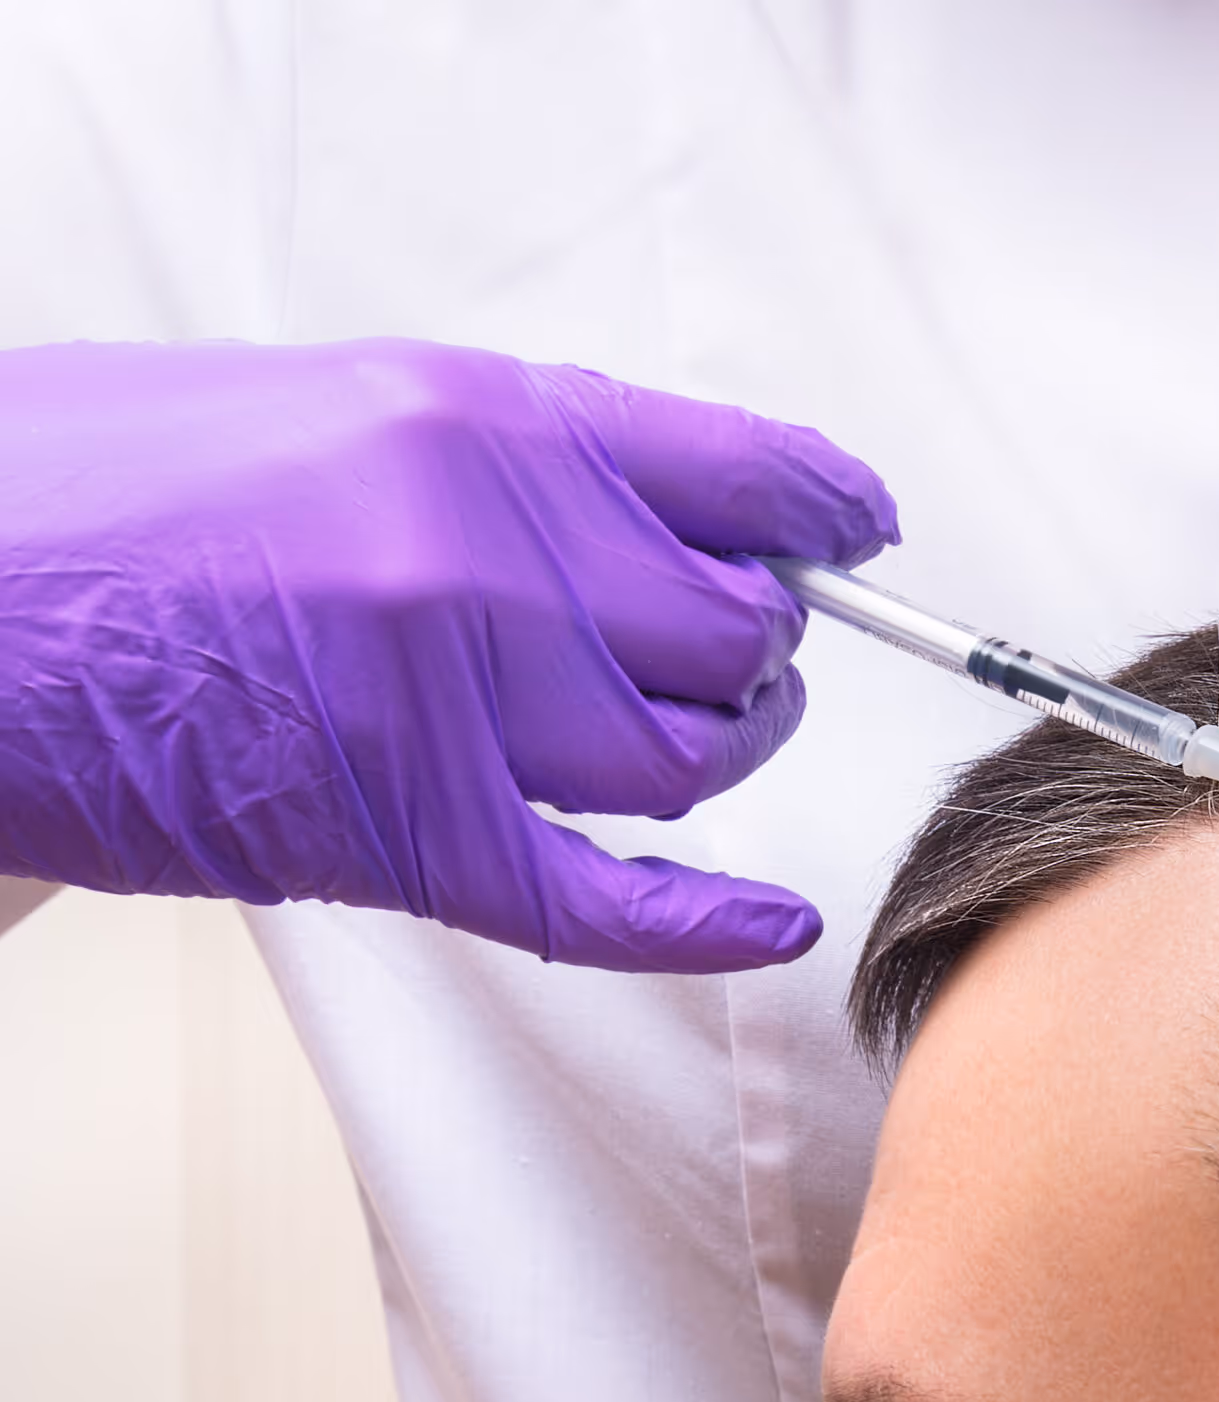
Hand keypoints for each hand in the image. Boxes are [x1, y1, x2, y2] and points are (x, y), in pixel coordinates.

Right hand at [0, 338, 896, 970]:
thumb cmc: (108, 490)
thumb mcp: (338, 407)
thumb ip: (514, 463)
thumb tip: (667, 522)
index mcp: (478, 422)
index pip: (741, 472)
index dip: (824, 513)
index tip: (858, 536)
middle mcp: (487, 550)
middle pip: (735, 634)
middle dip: (752, 651)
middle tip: (719, 652)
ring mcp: (449, 698)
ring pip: (691, 759)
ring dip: (714, 755)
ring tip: (678, 734)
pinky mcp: (401, 836)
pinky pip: (605, 897)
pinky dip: (705, 923)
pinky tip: (768, 922)